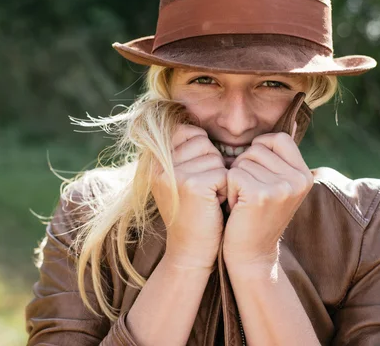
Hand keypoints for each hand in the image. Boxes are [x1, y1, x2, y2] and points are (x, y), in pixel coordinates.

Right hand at [152, 124, 227, 268]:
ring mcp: (173, 173)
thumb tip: (200, 127)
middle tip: (204, 192)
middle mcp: (158, 164)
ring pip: (216, 158)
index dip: (202, 150)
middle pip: (203, 142)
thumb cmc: (194, 213)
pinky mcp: (192, 185)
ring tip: (208, 200)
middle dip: (213, 166)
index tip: (199, 176)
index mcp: (154, 160)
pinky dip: (226, 190)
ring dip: (220, 179)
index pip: (187, 131)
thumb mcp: (181, 179)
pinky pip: (224, 173)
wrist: (191, 252)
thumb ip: (185, 153)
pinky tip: (214, 206)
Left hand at [222, 124, 313, 266]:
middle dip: (244, 169)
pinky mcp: (262, 194)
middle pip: (256, 148)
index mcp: (304, 174)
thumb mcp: (278, 184)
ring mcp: (283, 186)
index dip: (259, 151)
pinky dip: (229, 190)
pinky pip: (233, 174)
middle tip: (250, 195)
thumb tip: (294, 120)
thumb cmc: (257, 215)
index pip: (278, 138)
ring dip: (236, 181)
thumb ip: (282, 157)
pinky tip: (238, 208)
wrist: (251, 255)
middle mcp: (299, 178)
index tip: (257, 175)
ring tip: (244, 202)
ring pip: (242, 161)